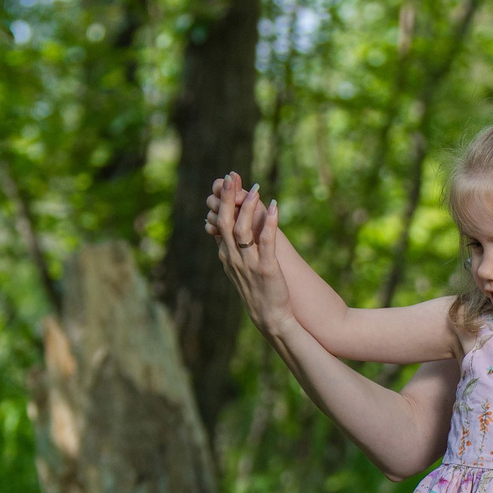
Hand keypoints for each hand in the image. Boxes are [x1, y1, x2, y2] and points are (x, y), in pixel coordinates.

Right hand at [206, 174, 294, 335]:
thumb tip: (222, 229)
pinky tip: (274, 207)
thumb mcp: (238, 269)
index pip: (218, 223)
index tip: (225, 182)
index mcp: (226, 255)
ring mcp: (248, 263)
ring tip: (254, 188)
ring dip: (247, 207)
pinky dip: (269, 222)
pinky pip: (266, 241)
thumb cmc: (256, 291)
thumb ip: (231, 248)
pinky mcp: (266, 268)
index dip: (221, 201)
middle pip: (225, 221)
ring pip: (241, 229)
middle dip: (227, 197)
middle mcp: (233, 257)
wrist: (269, 317)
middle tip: (230, 176)